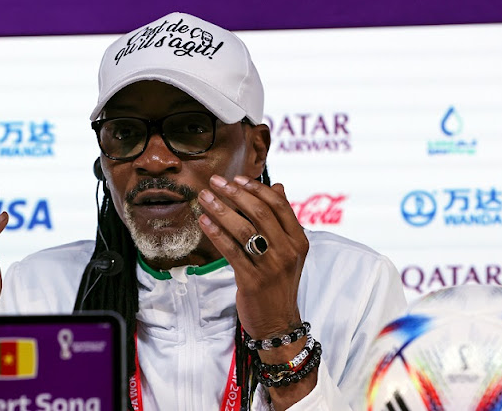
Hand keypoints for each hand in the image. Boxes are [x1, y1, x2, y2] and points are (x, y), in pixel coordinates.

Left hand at [197, 174, 307, 338]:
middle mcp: (287, 251)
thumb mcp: (288, 250)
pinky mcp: (252, 280)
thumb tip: (277, 186)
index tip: (236, 178)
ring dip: (220, 209)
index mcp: (298, 240)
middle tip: (215, 181)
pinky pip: (230, 250)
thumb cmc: (278, 282)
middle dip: (234, 193)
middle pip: (259, 212)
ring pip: (242, 229)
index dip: (256, 188)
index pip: (278, 205)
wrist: (277, 322)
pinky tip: (203, 221)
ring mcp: (270, 266)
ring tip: (204, 197)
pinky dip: (215, 233)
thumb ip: (282, 218)